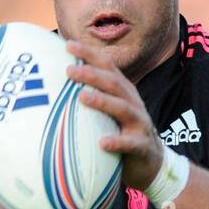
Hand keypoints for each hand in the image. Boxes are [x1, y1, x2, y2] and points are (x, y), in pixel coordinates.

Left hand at [65, 38, 164, 192]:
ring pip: (123, 108)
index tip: (68, 45)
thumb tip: (57, 89)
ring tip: (83, 97)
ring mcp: (139, 124)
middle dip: (92, 74)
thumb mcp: (108, 113)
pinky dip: (117, 142)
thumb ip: (91, 99)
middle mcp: (133, 103)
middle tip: (69, 70)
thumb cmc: (121, 134)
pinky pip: (130, 143)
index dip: (89, 54)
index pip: (107, 67)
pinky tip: (102, 143)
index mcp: (123, 92)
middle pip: (113, 83)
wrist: (151, 163)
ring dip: (102, 101)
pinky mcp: (142, 145)